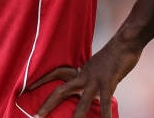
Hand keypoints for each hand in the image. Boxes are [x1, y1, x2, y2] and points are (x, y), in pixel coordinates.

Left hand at [27, 39, 141, 117]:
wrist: (124, 42)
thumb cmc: (113, 55)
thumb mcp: (96, 66)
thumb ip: (89, 76)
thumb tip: (85, 86)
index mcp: (80, 70)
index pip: (56, 73)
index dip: (42, 79)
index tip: (29, 87)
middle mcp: (84, 76)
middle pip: (61, 91)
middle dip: (48, 104)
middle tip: (36, 117)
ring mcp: (95, 80)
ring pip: (82, 102)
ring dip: (76, 117)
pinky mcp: (108, 83)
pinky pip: (105, 103)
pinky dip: (105, 115)